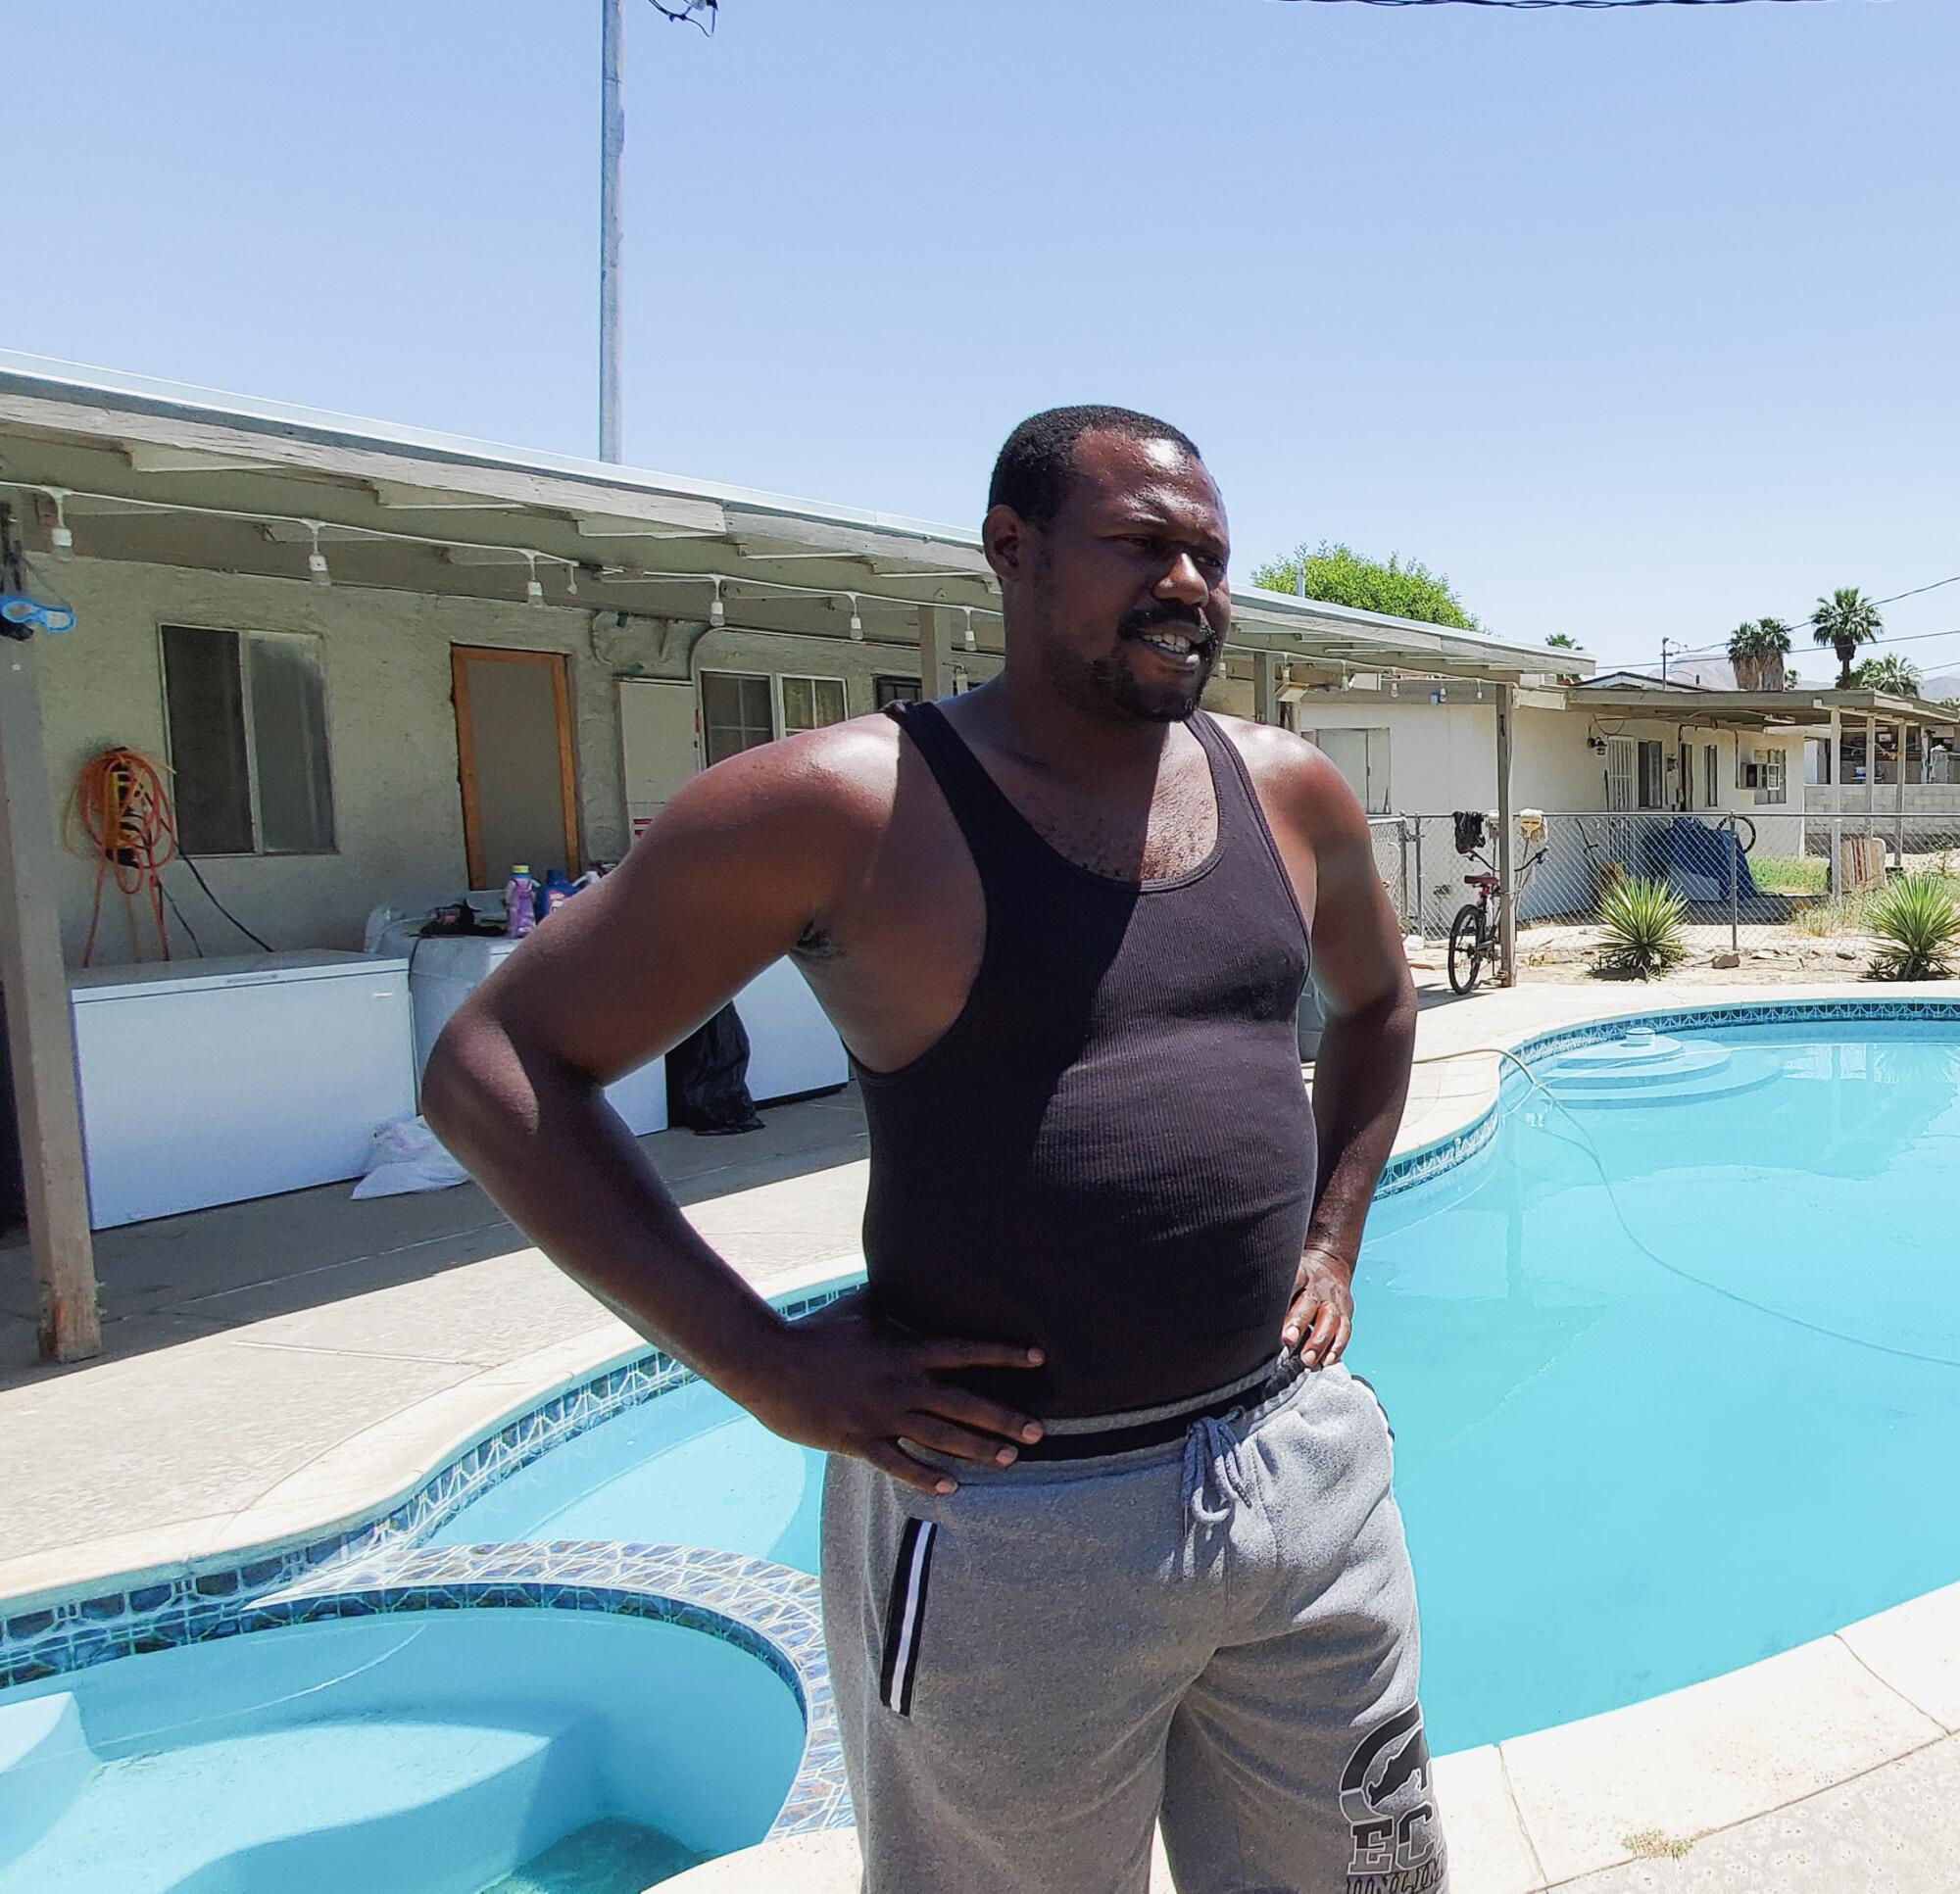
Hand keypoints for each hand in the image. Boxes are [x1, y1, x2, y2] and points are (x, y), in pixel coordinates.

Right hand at [745, 1292, 1045, 1496]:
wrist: (769, 1362)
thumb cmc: (814, 1332)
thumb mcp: (857, 1307)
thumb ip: (888, 1297)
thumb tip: (904, 1274)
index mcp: (905, 1350)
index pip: (966, 1350)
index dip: (1004, 1353)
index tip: (1038, 1357)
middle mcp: (902, 1384)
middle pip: (965, 1403)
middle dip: (1004, 1419)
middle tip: (1039, 1433)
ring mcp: (881, 1415)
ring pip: (941, 1437)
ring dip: (978, 1450)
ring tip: (1009, 1460)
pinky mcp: (858, 1441)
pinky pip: (900, 1463)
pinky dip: (927, 1476)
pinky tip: (952, 1488)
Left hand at [1281, 1246, 1353, 1368]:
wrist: (1330, 1264)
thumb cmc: (1299, 1279)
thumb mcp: (1287, 1275)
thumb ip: (1273, 1293)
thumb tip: (1250, 1317)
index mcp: (1299, 1274)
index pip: (1291, 1281)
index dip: (1282, 1296)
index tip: (1270, 1314)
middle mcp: (1317, 1287)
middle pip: (1309, 1303)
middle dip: (1298, 1322)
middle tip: (1288, 1340)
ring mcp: (1332, 1301)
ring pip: (1330, 1319)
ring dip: (1319, 1341)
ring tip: (1307, 1359)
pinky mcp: (1345, 1313)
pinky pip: (1344, 1330)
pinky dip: (1337, 1347)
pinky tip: (1327, 1360)